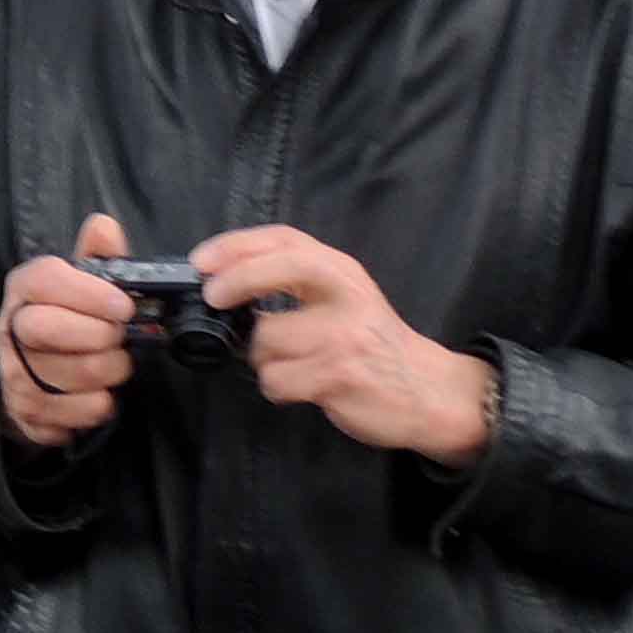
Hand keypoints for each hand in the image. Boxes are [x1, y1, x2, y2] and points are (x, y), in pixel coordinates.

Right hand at [0, 213, 136, 450]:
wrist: (24, 371)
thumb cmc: (63, 318)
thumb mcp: (79, 282)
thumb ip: (97, 255)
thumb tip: (105, 227)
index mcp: (23, 289)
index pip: (46, 280)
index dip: (88, 293)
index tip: (124, 306)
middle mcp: (9, 330)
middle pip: (46, 329)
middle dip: (98, 336)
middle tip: (120, 337)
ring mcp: (12, 376)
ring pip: (65, 377)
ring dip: (107, 373)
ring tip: (117, 364)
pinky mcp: (24, 414)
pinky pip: (69, 418)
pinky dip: (96, 408)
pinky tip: (101, 394)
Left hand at [193, 226, 495, 465]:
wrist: (429, 391)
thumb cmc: (376, 344)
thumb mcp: (346, 298)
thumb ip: (299, 283)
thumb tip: (227, 284)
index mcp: (341, 271)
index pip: (285, 240)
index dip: (238, 245)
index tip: (203, 259)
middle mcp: (344, 296)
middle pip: (277, 269)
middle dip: (236, 279)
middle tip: (212, 295)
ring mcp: (341, 336)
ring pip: (265, 341)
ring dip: (262, 359)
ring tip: (288, 364)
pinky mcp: (336, 376)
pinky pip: (276, 381)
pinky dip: (277, 388)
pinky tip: (301, 388)